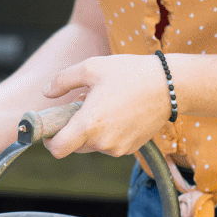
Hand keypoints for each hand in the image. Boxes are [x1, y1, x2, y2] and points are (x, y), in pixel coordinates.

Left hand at [41, 54, 172, 158]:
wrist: (169, 86)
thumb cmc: (129, 74)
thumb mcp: (91, 68)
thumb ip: (63, 80)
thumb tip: (46, 92)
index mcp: (89, 125)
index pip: (58, 149)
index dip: (50, 141)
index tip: (51, 130)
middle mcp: (103, 142)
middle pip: (75, 146)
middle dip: (73, 130)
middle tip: (82, 106)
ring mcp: (118, 148)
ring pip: (93, 145)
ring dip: (92, 130)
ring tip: (104, 105)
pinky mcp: (131, 148)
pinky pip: (110, 144)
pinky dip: (108, 132)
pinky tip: (118, 112)